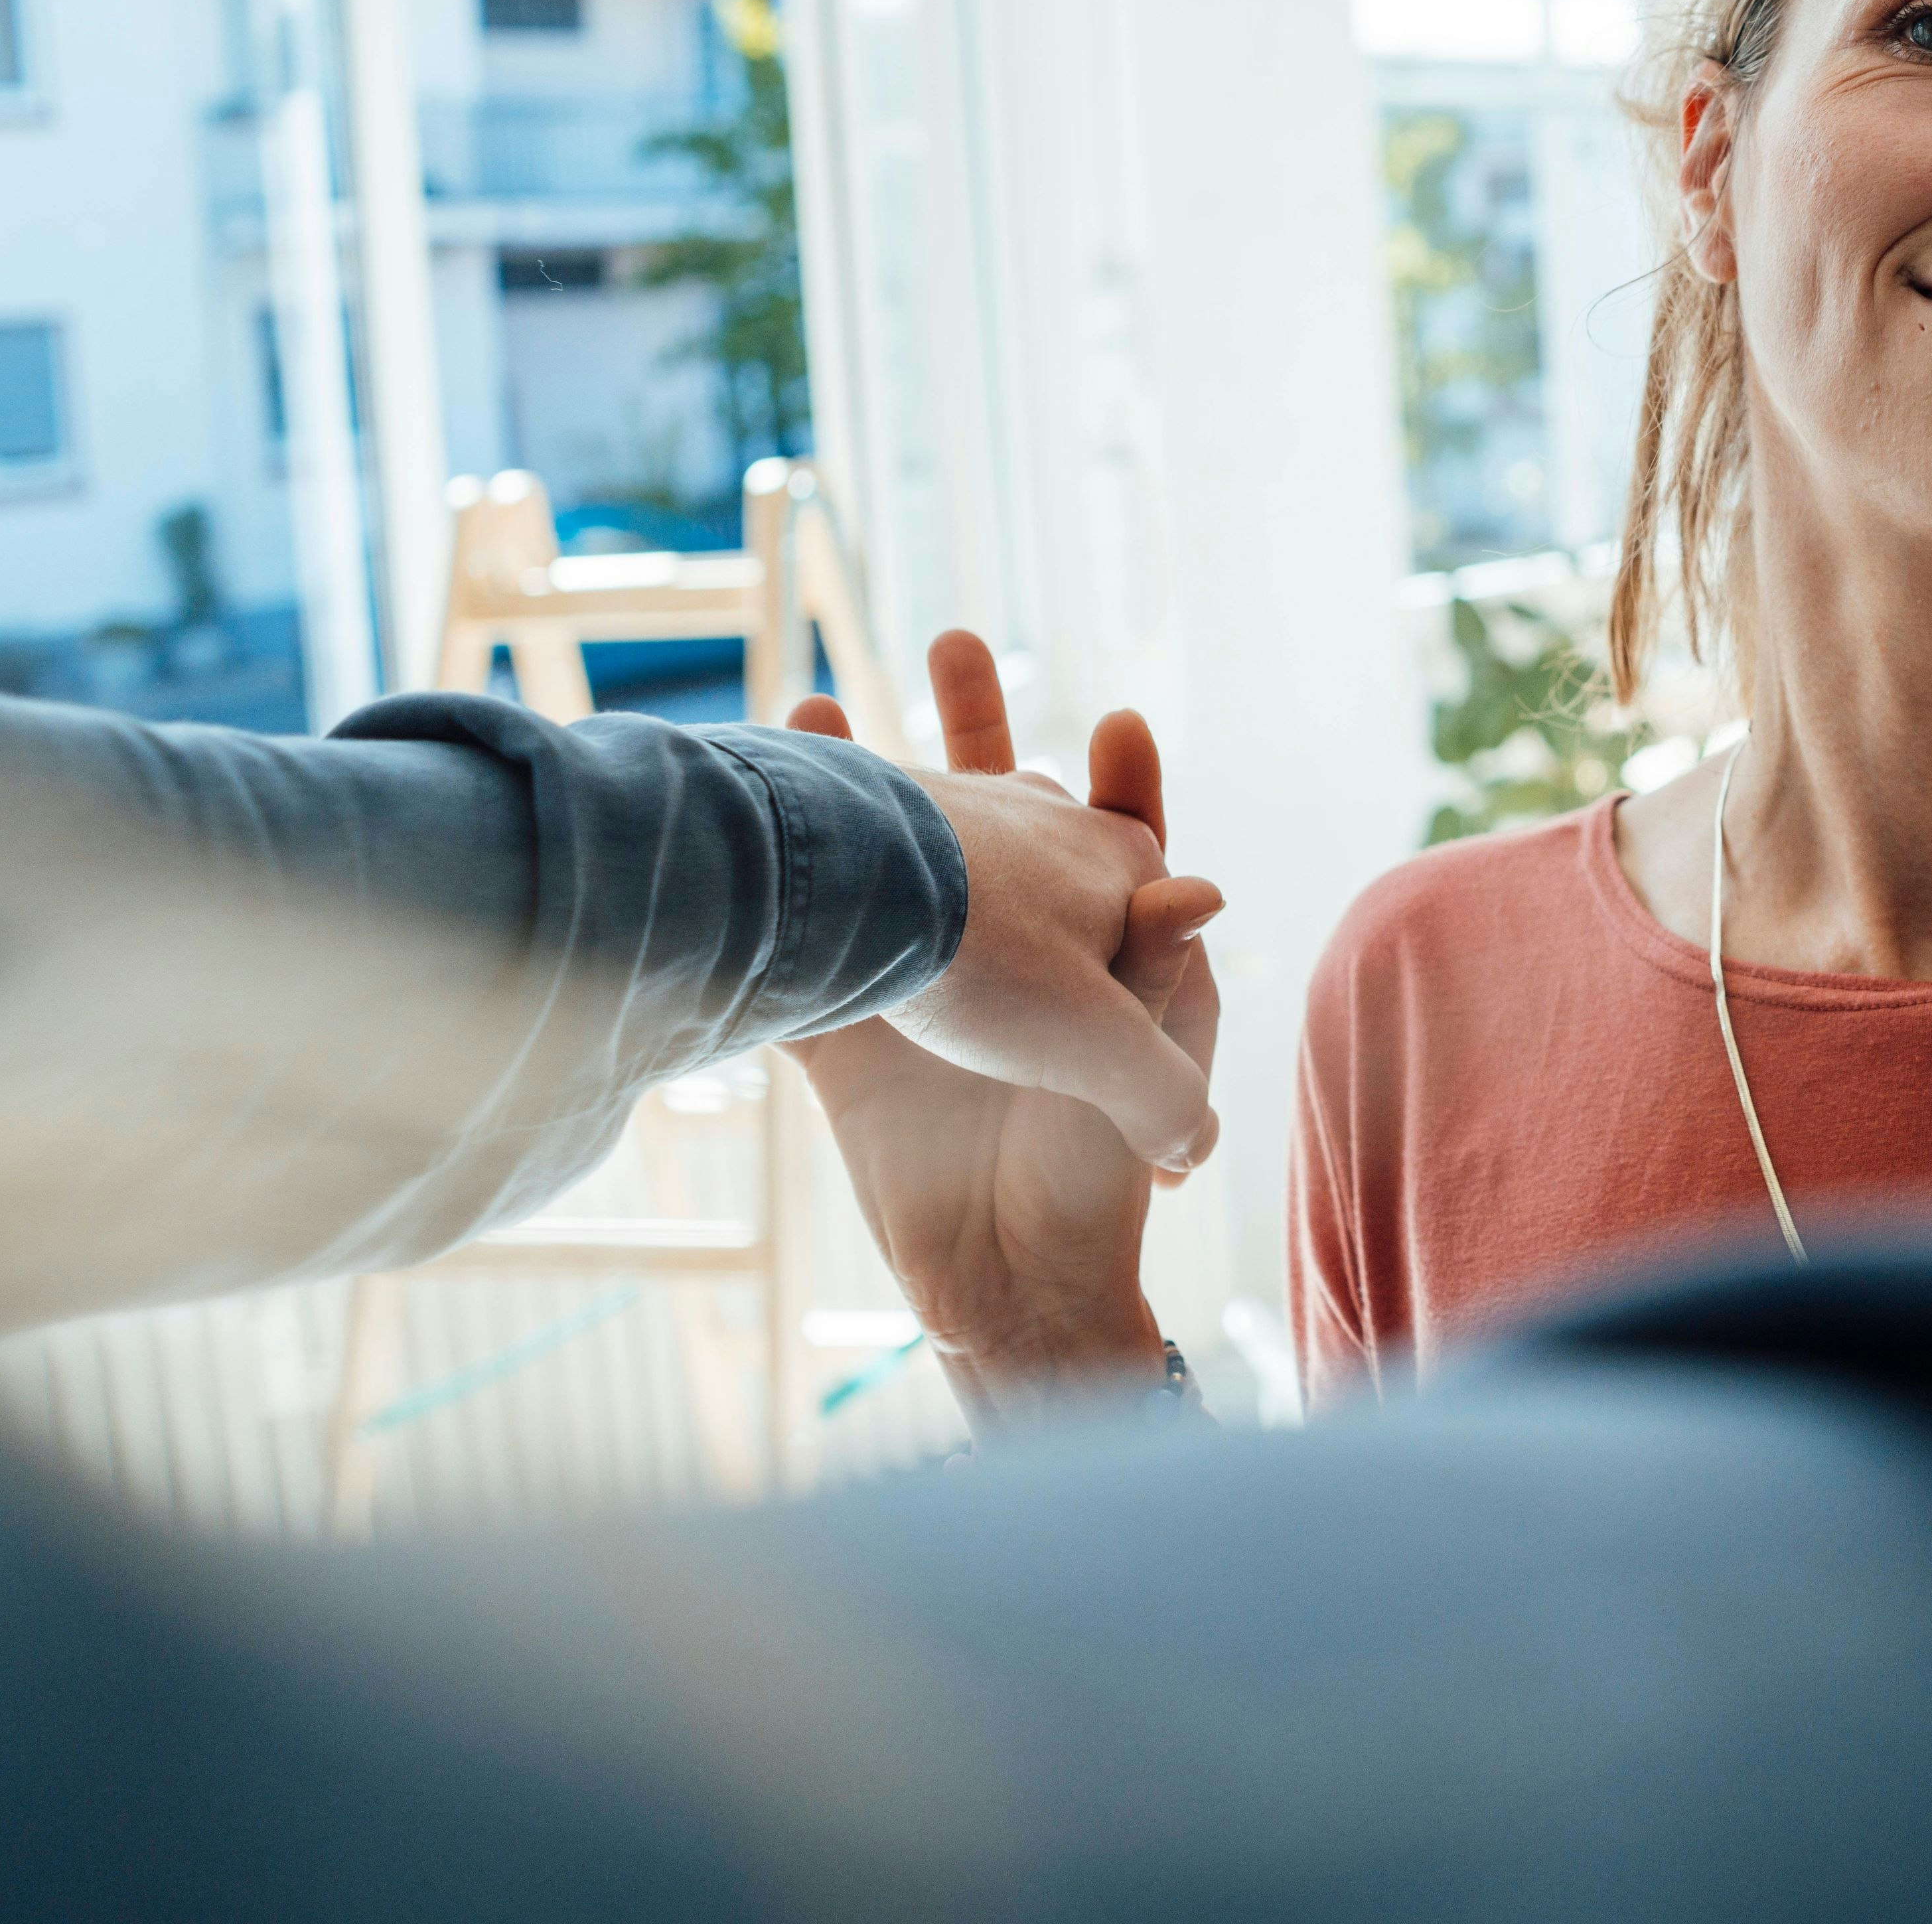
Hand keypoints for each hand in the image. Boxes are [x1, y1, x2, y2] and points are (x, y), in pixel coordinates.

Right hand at [782, 636, 1219, 1430]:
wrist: (1005, 1289)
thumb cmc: (1095, 1190)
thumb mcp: (1147, 1080)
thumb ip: (1161, 983)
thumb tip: (1196, 887)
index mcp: (1098, 959)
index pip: (1119, 844)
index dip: (1118, 783)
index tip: (1114, 721)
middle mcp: (1012, 954)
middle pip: (994, 816)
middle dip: (975, 728)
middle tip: (955, 642)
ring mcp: (923, 985)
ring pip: (890, 857)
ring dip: (860, 778)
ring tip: (820, 699)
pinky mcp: (844, 1032)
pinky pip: (804, 942)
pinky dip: (772, 881)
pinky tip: (736, 813)